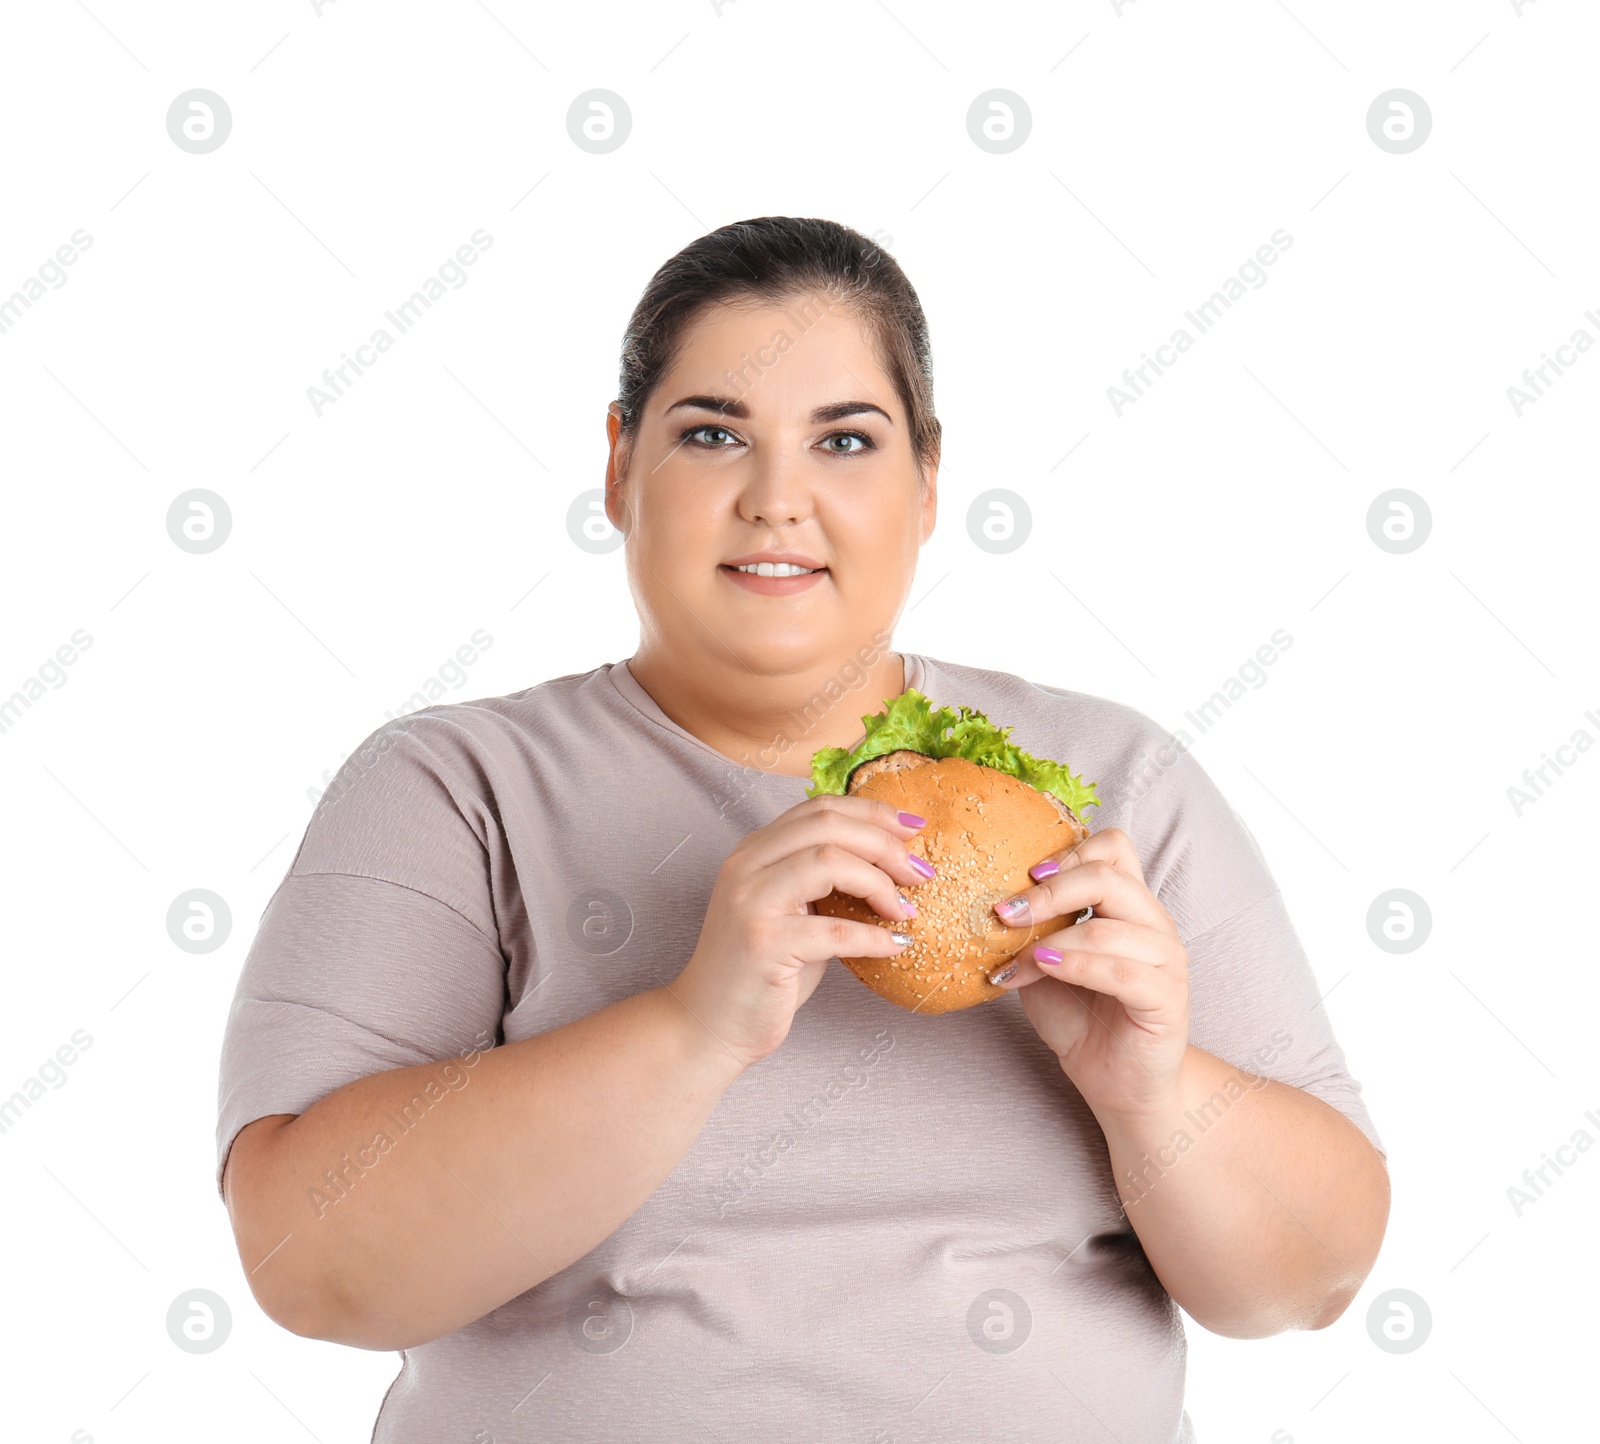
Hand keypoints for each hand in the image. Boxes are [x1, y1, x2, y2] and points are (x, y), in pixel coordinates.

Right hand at [668, 795, 934, 1069]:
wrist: (708, 1026)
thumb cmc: (761, 972)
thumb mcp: (792, 912)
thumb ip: (825, 881)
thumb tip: (894, 862)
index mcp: (755, 850)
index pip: (820, 808)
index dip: (873, 812)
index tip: (914, 829)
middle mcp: (747, 865)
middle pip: (828, 825)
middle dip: (885, 845)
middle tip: (920, 873)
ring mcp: (751, 902)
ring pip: (829, 862)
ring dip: (880, 884)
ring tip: (905, 910)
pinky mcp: (763, 944)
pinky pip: (835, 931)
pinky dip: (873, 937)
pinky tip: (895, 946)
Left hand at [988, 827, 1189, 1121]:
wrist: (1116, 1084)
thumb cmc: (1081, 1018)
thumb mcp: (1044, 964)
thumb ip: (1031, 931)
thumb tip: (990, 905)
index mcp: (1128, 905)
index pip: (1113, 846)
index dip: (1070, 851)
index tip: (1026, 873)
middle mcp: (1153, 924)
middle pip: (1109, 875)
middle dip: (1050, 890)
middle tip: (1006, 911)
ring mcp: (1167, 960)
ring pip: (1109, 926)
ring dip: (1053, 936)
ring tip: (1016, 952)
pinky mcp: (1167, 998)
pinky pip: (1121, 971)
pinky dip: (1076, 965)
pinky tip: (1044, 967)